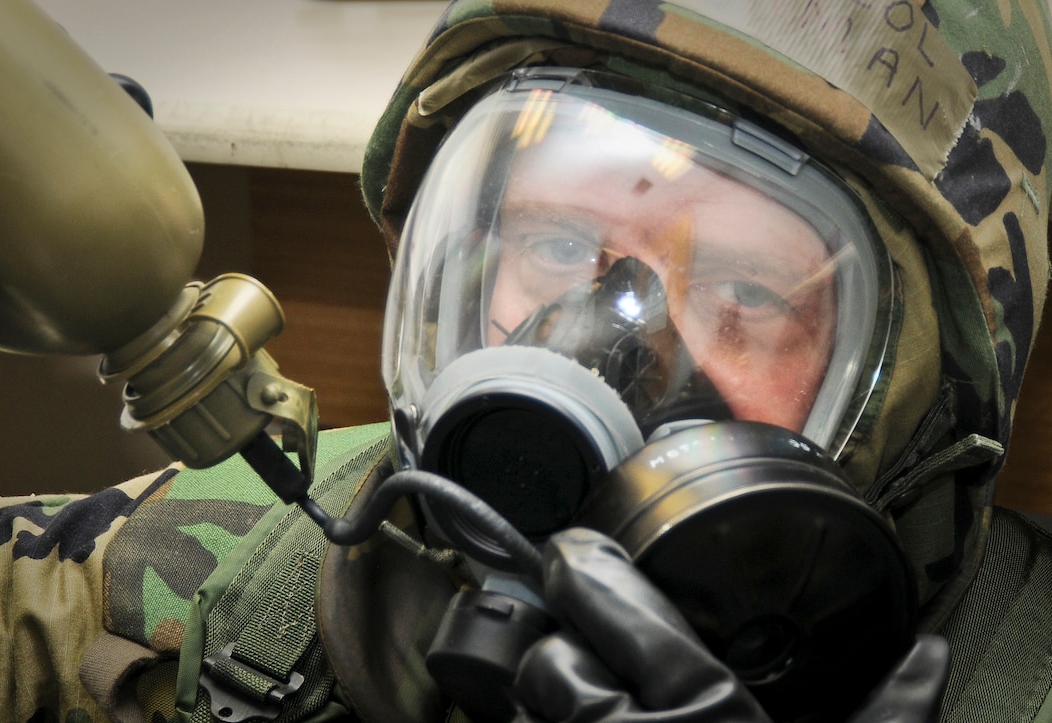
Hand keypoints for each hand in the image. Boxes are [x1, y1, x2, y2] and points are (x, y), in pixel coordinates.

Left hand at [512, 528, 948, 722]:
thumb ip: (891, 717)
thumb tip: (931, 654)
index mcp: (709, 722)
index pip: (625, 617)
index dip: (587, 574)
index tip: (571, 550)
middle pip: (552, 659)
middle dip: (560, 643)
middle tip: (576, 635)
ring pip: (523, 708)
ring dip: (541, 698)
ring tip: (573, 694)